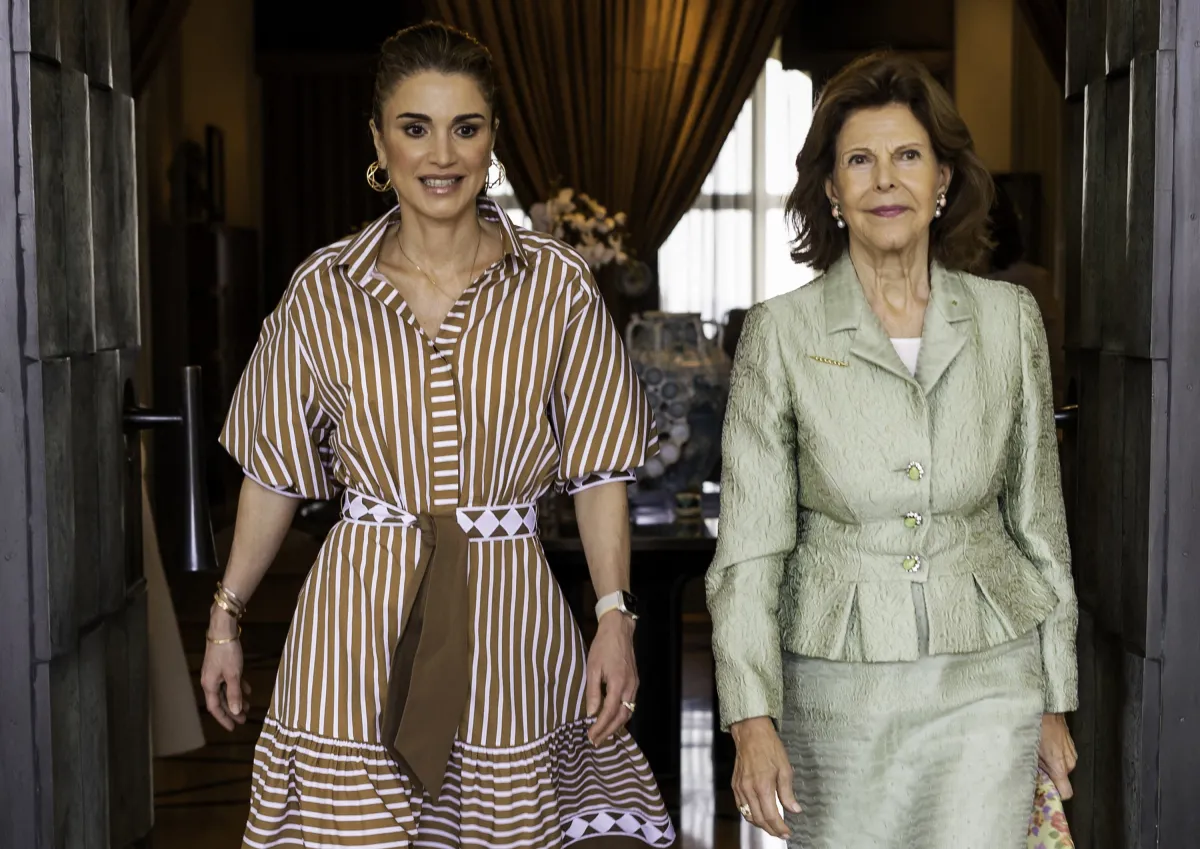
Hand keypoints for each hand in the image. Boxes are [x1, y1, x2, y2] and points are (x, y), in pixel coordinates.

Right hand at [199, 608, 251, 731]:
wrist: (223, 630)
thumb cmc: (227, 653)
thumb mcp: (233, 674)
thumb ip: (234, 693)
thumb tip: (235, 712)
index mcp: (210, 685)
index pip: (215, 708)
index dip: (224, 719)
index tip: (234, 728)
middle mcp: (210, 681)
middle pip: (221, 700)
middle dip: (232, 711)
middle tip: (243, 720)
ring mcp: (216, 672)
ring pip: (227, 690)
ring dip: (237, 699)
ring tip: (248, 707)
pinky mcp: (222, 665)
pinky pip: (230, 680)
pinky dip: (239, 686)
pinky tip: (248, 690)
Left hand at [585, 611, 636, 744]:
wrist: (619, 630)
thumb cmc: (603, 647)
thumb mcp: (592, 668)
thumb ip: (593, 692)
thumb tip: (591, 713)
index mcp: (617, 683)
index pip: (609, 712)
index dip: (600, 727)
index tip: (590, 736)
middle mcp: (629, 687)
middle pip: (621, 716)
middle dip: (609, 731)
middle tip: (596, 741)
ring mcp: (634, 684)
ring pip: (628, 712)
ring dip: (616, 725)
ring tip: (604, 734)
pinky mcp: (634, 682)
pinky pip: (630, 703)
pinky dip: (622, 715)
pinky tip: (613, 718)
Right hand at [730, 716, 800, 839]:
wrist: (751, 733)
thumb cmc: (769, 747)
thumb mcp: (785, 768)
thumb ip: (788, 792)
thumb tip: (794, 809)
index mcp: (763, 786)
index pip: (771, 816)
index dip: (779, 828)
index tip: (787, 832)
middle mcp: (749, 789)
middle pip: (759, 819)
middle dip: (771, 829)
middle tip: (781, 833)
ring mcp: (740, 788)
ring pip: (748, 815)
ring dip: (760, 824)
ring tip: (771, 826)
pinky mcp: (735, 785)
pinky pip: (741, 806)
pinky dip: (750, 814)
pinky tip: (758, 814)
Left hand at [1039, 712, 1077, 799]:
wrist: (1047, 710)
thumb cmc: (1037, 729)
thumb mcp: (1030, 752)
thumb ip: (1033, 769)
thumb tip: (1031, 780)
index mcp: (1060, 767)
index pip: (1066, 793)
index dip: (1056, 794)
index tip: (1045, 791)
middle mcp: (1070, 763)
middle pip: (1061, 780)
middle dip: (1050, 776)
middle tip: (1036, 767)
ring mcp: (1072, 754)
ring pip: (1062, 768)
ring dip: (1052, 765)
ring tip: (1039, 754)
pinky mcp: (1071, 746)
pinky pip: (1064, 757)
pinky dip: (1055, 756)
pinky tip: (1045, 746)